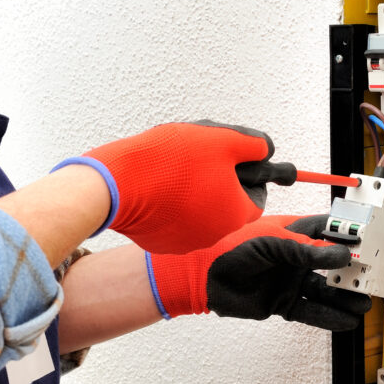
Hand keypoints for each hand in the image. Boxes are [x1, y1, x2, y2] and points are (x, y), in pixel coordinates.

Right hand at [64, 121, 277, 253]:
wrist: (118, 184)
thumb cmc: (172, 160)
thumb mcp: (222, 140)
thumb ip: (252, 144)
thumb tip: (264, 149)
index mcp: (236, 214)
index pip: (256, 198)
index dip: (248, 176)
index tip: (233, 162)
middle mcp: (215, 236)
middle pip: (226, 206)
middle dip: (217, 183)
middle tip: (199, 160)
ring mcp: (186, 243)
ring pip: (199, 215)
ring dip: (193, 194)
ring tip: (174, 170)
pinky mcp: (160, 243)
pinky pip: (173, 223)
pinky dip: (170, 206)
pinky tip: (157, 187)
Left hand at [146, 215, 371, 330]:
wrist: (202, 279)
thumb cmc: (230, 250)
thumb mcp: (270, 244)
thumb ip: (304, 251)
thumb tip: (340, 255)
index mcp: (292, 234)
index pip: (328, 232)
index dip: (350, 236)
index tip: (371, 242)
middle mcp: (295, 259)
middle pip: (333, 265)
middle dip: (353, 273)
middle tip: (374, 279)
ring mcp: (290, 282)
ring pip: (325, 292)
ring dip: (345, 299)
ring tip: (365, 305)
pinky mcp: (282, 304)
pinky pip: (311, 312)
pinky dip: (329, 318)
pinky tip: (347, 323)